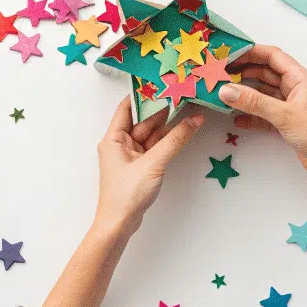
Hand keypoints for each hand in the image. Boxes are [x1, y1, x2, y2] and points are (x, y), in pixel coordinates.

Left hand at [95, 96, 203, 233]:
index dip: (143, 94)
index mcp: (113, 138)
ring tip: (188, 110)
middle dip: (162, 109)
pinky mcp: (139, 166)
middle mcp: (119, 143)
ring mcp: (130, 155)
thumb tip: (194, 120)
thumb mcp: (153, 163)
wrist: (120, 224)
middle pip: (143, 120)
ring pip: (151, 134)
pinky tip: (182, 131)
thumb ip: (175, 140)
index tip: (161, 82)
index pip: (127, 107)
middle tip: (182, 94)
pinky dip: (167, 141)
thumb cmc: (126, 194)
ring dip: (168, 126)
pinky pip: (154, 147)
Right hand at [218, 45, 306, 179]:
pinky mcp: (285, 120)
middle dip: (244, 73)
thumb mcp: (283, 115)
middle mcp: (295, 87)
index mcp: (301, 78)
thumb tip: (225, 90)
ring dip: (245, 94)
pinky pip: (263, 112)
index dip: (251, 53)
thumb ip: (253, 102)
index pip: (273, 57)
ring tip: (224, 95)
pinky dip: (251, 114)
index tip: (230, 55)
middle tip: (221, 75)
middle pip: (265, 73)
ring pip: (263, 93)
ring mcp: (290, 104)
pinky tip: (236, 119)